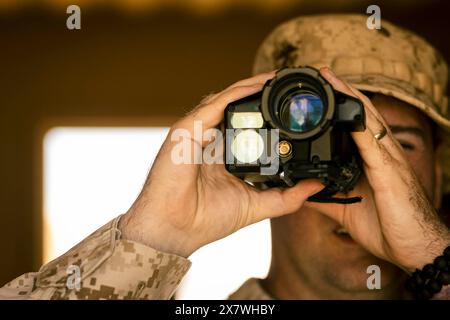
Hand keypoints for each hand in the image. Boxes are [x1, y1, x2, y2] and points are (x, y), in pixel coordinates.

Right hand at [119, 71, 323, 256]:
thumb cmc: (206, 219)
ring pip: (228, 99)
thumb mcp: (256, 205)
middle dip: (263, 93)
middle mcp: (210, 138)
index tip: (295, 108)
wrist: (175, 229)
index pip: (248, 125)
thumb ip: (286, 197)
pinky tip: (259, 87)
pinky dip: (237, 94)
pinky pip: (215, 104)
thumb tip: (316, 187)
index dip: (269, 114)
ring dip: (253, 86)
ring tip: (279, 77)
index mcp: (223, 153)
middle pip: (238, 107)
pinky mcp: (187, 129)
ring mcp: (197, 131)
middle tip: (290, 84)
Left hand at [306, 67, 449, 272]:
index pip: (354, 123)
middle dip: (342, 91)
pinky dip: (360, 126)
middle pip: (361, 113)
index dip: (339, 104)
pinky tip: (346, 112)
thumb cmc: (386, 224)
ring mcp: (388, 160)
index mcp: (371, 159)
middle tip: (321, 72)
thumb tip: (300, 189)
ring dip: (349, 98)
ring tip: (330, 78)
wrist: (413, 247)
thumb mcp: (345, 207)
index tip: (319, 89)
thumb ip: (324, 195)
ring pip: (368, 120)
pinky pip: (373, 144)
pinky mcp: (390, 172)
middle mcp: (381, 153)